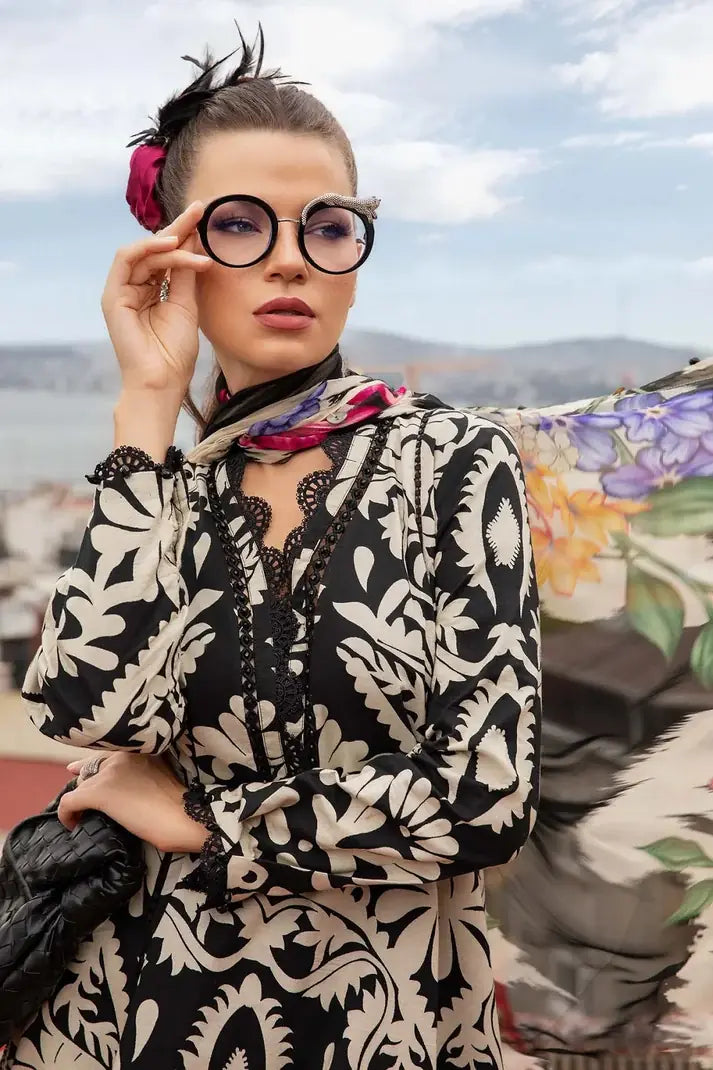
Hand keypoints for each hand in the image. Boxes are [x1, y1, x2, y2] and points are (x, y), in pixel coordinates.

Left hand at [59, 752, 208, 853]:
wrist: (188, 817)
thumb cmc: (186, 806)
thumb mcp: (163, 779)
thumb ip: (144, 776)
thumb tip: (125, 791)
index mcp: (140, 750)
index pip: (107, 753)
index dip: (91, 765)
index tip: (78, 772)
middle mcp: (122, 755)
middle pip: (91, 768)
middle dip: (86, 784)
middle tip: (83, 803)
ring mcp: (109, 773)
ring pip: (80, 784)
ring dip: (80, 801)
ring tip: (82, 817)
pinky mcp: (98, 793)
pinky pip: (69, 802)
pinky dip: (67, 815)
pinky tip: (73, 825)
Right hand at [101, 201, 212, 396]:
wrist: (162, 380)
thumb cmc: (175, 352)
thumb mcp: (186, 304)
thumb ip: (186, 274)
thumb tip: (194, 241)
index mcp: (153, 290)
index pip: (168, 256)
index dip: (185, 235)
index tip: (205, 217)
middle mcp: (135, 287)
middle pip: (155, 248)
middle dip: (178, 226)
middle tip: (199, 209)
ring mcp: (122, 291)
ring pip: (144, 251)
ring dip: (169, 242)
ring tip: (190, 239)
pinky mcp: (112, 295)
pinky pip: (126, 259)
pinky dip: (148, 248)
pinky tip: (171, 246)